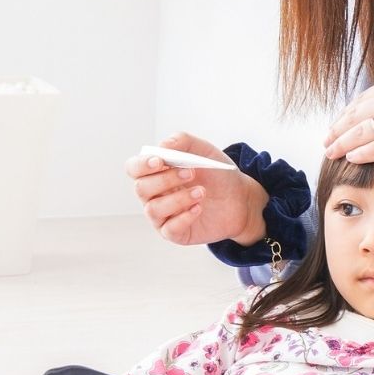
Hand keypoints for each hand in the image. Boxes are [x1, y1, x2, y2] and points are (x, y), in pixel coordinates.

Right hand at [125, 132, 268, 246]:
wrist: (240, 198)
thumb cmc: (216, 174)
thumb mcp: (204, 150)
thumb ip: (182, 141)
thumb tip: (162, 146)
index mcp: (156, 173)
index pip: (134, 168)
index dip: (141, 165)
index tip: (160, 161)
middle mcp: (154, 194)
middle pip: (141, 188)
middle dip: (165, 180)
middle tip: (191, 173)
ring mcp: (163, 215)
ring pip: (153, 209)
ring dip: (178, 199)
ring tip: (201, 192)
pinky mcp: (175, 233)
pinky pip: (169, 229)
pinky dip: (184, 217)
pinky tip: (199, 208)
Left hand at [322, 68, 373, 177]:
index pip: (368, 96)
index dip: (350, 110)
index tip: (341, 119)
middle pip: (358, 112)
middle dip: (338, 126)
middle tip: (327, 138)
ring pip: (362, 131)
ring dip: (342, 142)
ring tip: (331, 151)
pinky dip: (359, 153)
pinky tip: (350, 158)